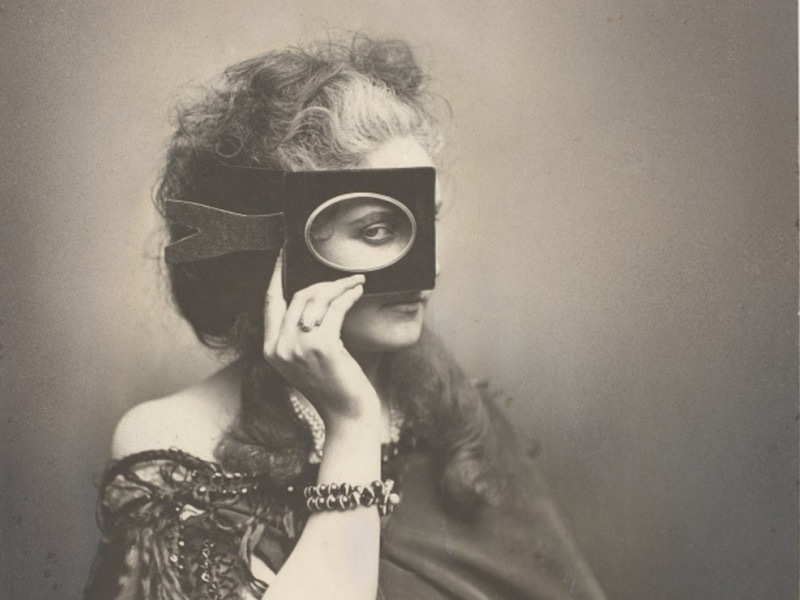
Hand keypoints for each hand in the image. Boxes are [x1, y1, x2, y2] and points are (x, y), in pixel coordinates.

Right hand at [262, 252, 379, 425]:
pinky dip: (348, 296)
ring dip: (339, 286)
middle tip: (344, 279)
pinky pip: (335, 309)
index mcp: (270, 350)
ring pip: (317, 299)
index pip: (269, 302)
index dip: (277, 275)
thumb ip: (299, 334)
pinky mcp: (322, 347)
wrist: (347, 415)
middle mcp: (280, 347)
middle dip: (323, 282)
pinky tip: (357, 292)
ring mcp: (299, 347)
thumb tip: (313, 297)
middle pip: (297, 296)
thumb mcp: (305, 360)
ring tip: (355, 283)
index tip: (284, 254)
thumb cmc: (333, 387)